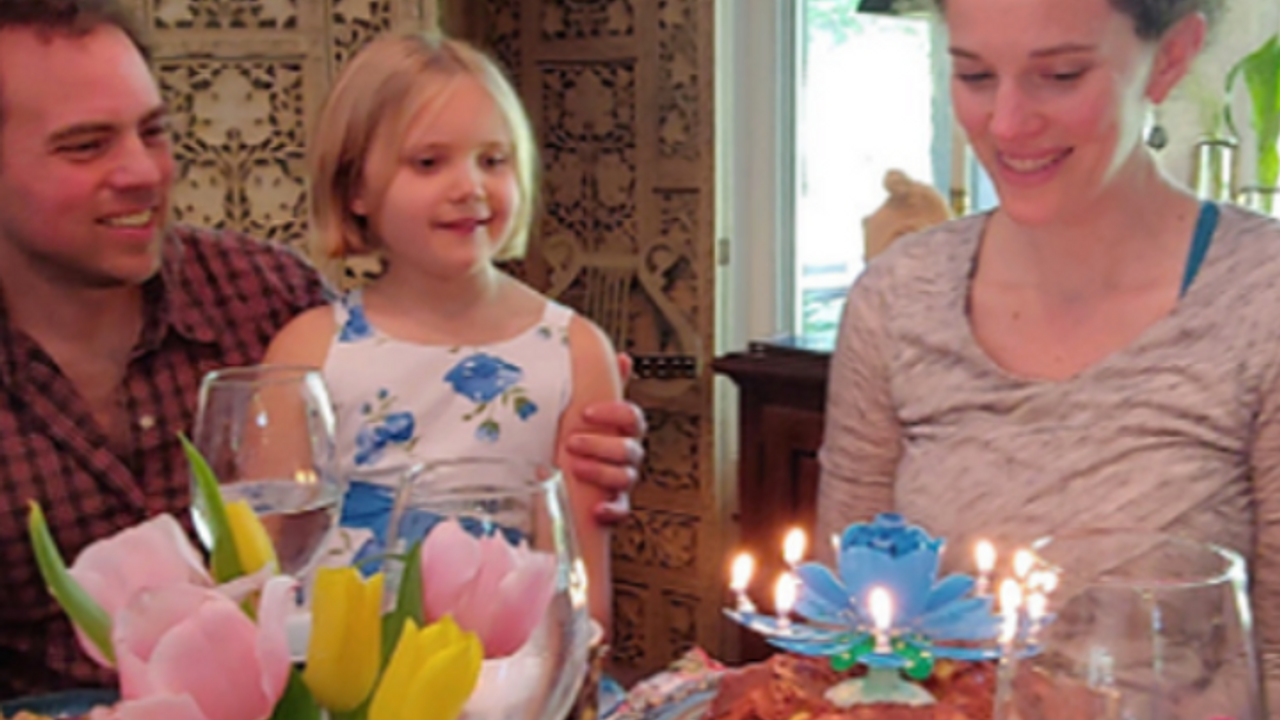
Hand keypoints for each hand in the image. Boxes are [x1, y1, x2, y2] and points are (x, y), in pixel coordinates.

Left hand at [566, 353, 645, 524]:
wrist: (571, 479)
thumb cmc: (584, 439)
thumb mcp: (593, 412)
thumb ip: (608, 386)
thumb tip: (622, 357)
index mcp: (625, 431)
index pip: (632, 418)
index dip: (614, 413)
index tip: (587, 412)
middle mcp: (628, 456)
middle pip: (630, 449)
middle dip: (602, 445)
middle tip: (572, 442)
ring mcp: (623, 481)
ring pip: (625, 477)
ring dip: (601, 472)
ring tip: (575, 468)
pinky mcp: (614, 505)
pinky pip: (622, 510)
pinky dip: (611, 511)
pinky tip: (597, 509)